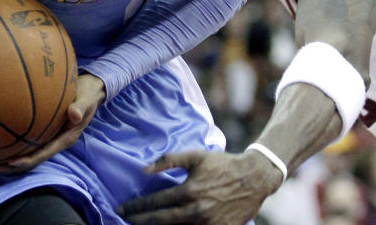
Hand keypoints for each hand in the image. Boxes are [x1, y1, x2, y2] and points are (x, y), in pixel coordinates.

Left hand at [0, 73, 105, 173]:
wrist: (89, 92)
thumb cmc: (86, 95)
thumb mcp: (86, 100)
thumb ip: (80, 107)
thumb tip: (74, 114)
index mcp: (65, 139)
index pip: (44, 154)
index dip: (28, 160)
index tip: (12, 162)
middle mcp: (55, 142)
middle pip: (32, 160)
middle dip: (12, 167)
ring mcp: (49, 139)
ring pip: (27, 155)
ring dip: (9, 161)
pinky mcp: (44, 133)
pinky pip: (27, 144)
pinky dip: (13, 147)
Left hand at [116, 149, 282, 223]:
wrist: (254, 178)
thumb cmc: (222, 164)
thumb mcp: (195, 156)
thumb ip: (168, 160)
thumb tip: (144, 170)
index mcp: (189, 191)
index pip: (155, 203)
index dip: (135, 207)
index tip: (121, 208)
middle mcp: (197, 211)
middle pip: (160, 221)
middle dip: (139, 221)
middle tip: (124, 219)